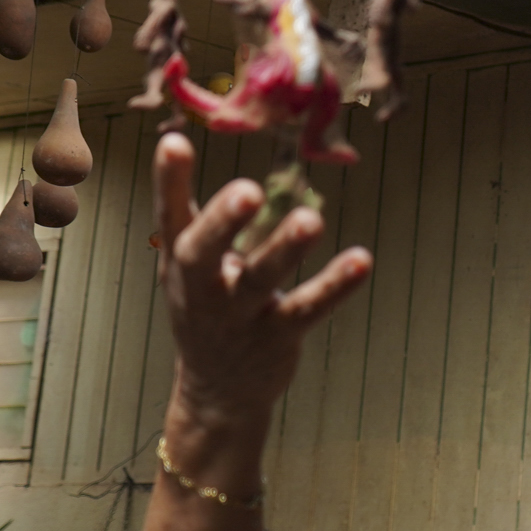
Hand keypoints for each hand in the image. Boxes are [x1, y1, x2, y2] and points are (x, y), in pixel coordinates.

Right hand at [152, 131, 370, 426]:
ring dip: (285, 250)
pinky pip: (308, 309)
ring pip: (261, 281)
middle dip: (224, 222)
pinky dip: (334, 286)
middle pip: (205, 252)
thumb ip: (192, 212)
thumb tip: (180, 138)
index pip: (170, 216)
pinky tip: (361, 260)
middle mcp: (203, 288)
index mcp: (181, 262)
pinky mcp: (278, 336)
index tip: (176, 143)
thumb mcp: (189, 265)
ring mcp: (239, 316)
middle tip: (248, 191)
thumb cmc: (207, 308)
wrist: (219, 392)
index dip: (169, 181)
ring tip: (310, 220)